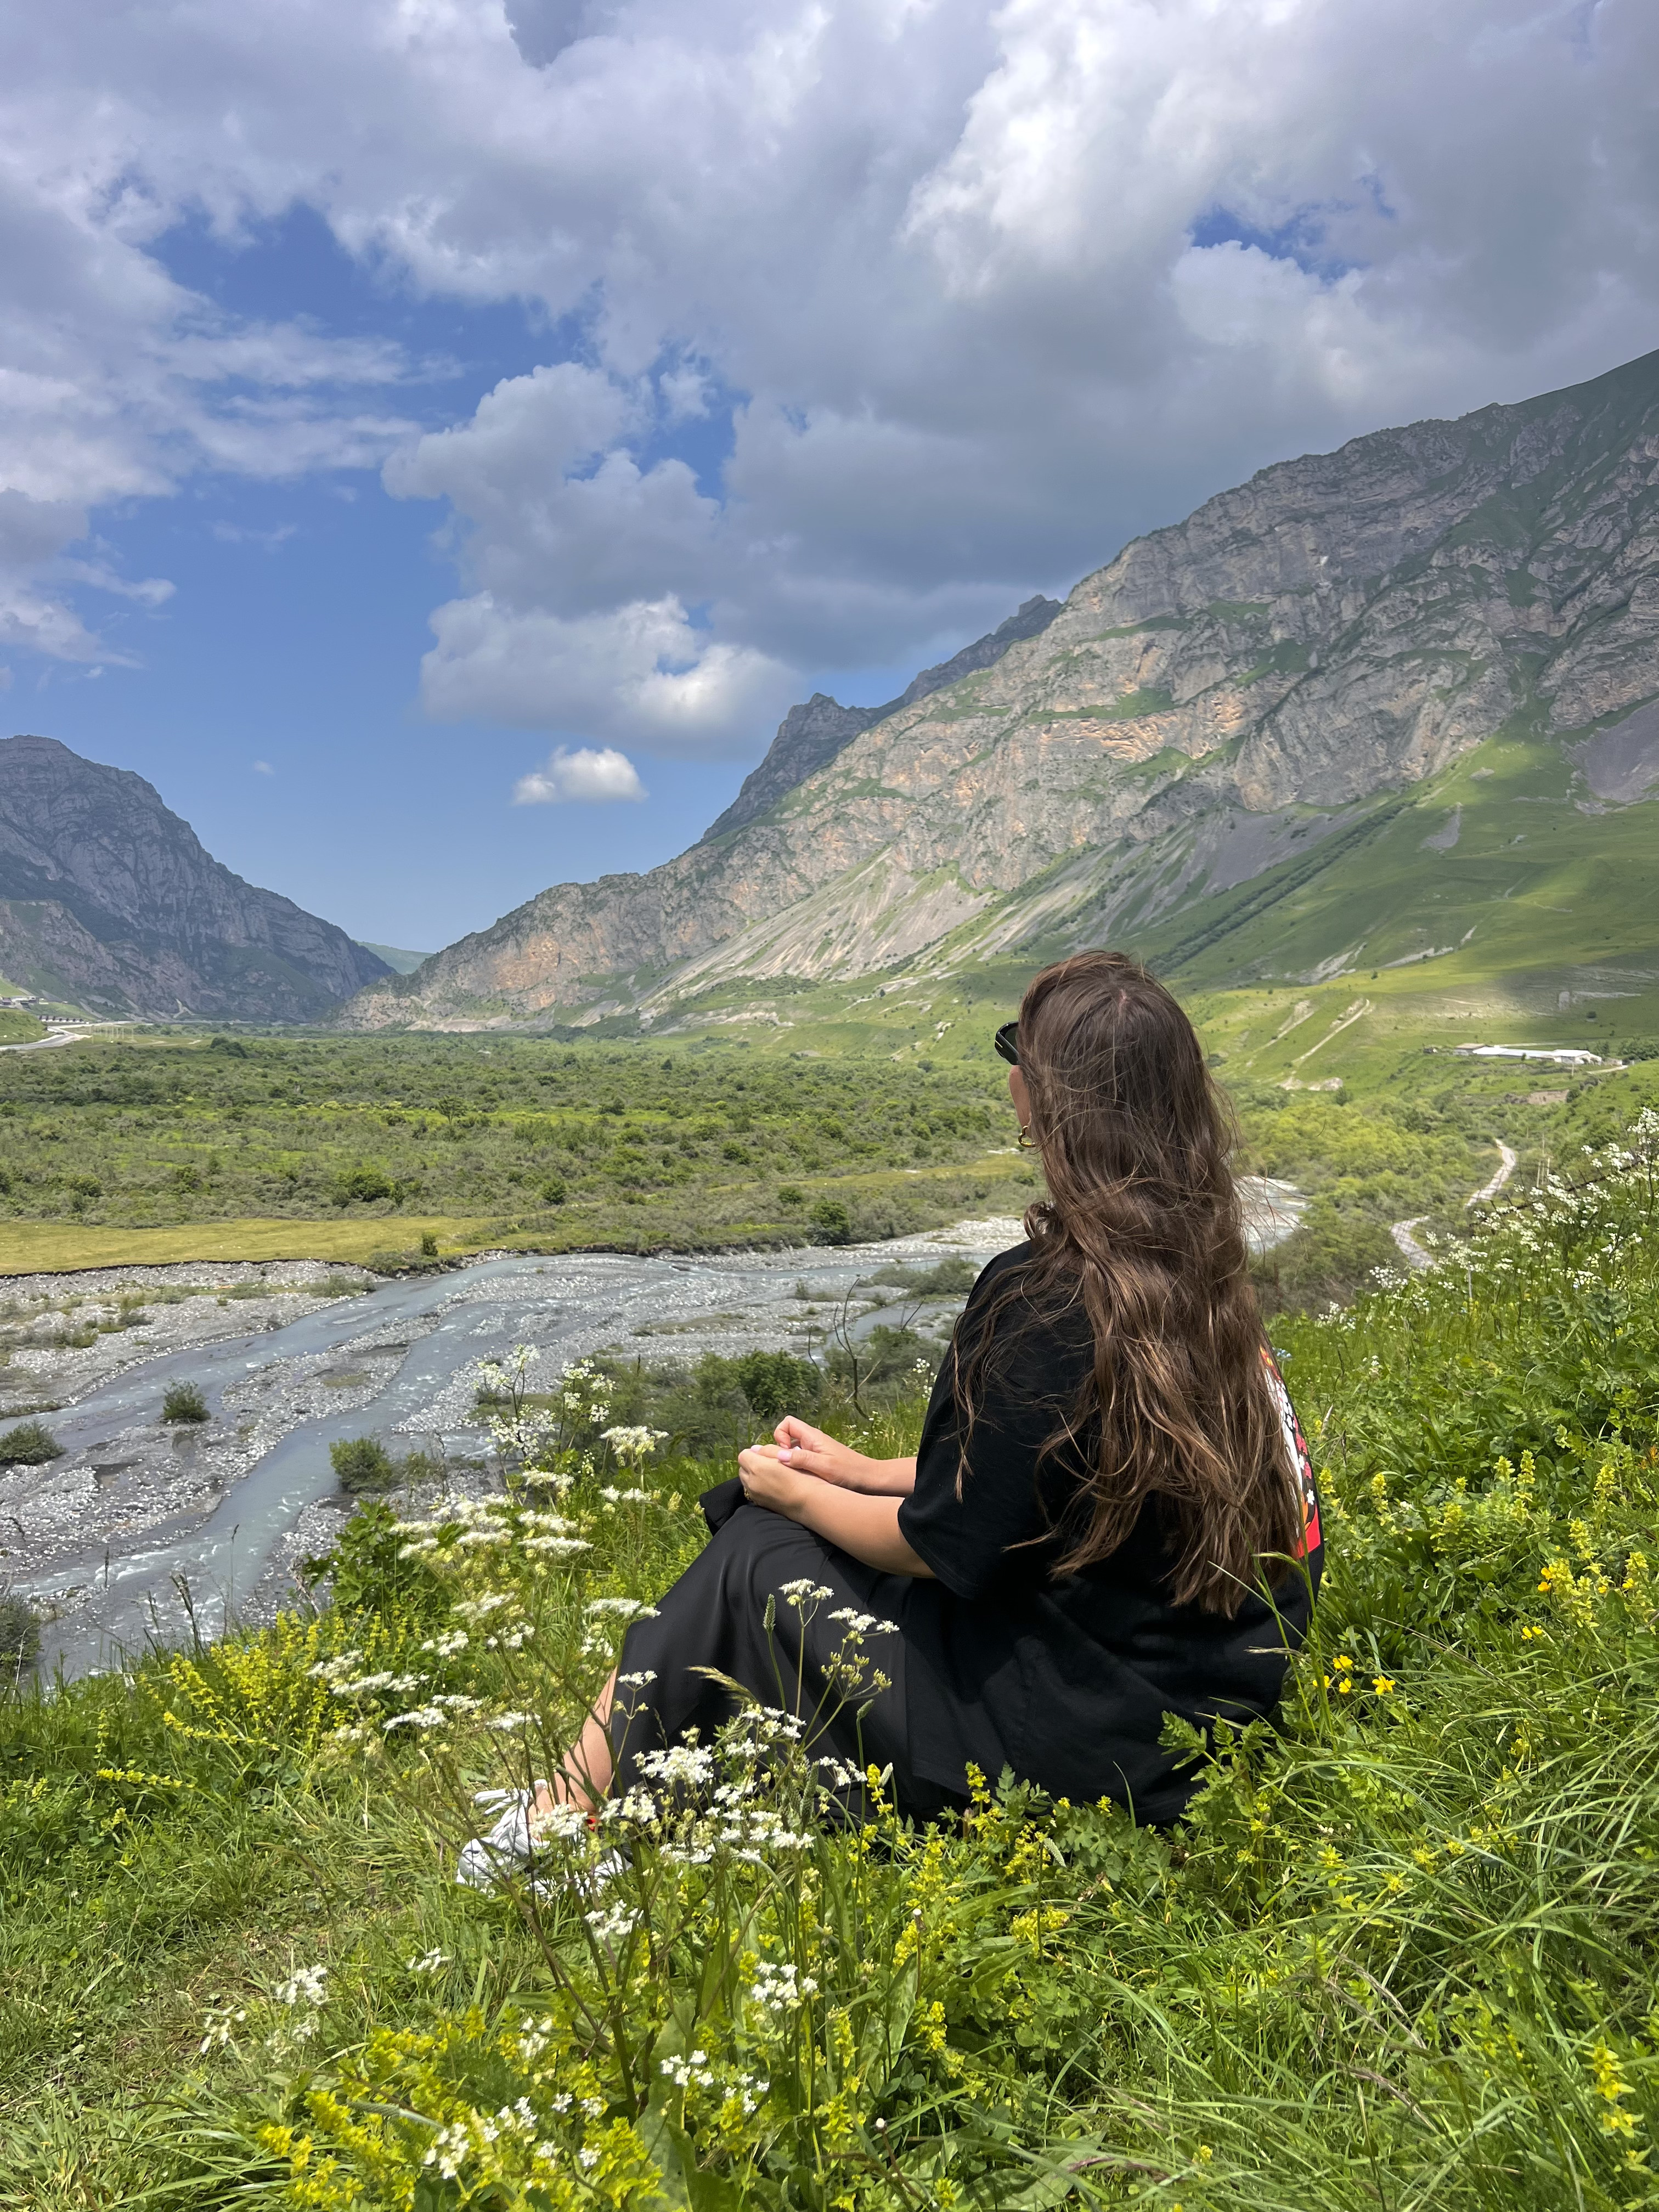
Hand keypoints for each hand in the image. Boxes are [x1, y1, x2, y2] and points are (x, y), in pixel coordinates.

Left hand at [736, 1443, 814, 1519]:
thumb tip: (755, 1449)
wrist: (811, 1504)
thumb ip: (769, 1450)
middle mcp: (752, 1482)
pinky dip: (757, 1487)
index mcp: (757, 1467)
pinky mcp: (760, 1504)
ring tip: (770, 1476)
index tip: (765, 1454)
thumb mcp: (788, 1457)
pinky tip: (772, 1487)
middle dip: (751, 1464)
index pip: (743, 1455)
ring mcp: (755, 1495)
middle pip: (742, 1468)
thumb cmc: (803, 1477)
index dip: (753, 1453)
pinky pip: (752, 1491)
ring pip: (746, 1480)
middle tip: (768, 1464)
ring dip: (753, 1476)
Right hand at [770, 1417, 915, 1495]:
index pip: (787, 1423)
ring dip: (790, 1459)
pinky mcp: (821, 1459)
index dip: (780, 1435)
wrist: (870, 1479)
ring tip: (794, 1474)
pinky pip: (802, 1457)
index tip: (785, 1452)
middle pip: (788, 1435)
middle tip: (787, 1466)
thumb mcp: (824, 1467)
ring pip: (794, 1448)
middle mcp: (813, 1440)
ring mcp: (817, 1450)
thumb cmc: (849, 1472)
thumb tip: (779, 1454)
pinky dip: (798, 1465)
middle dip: (781, 1449)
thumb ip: (801, 1459)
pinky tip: (803, 1478)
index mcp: (813, 1437)